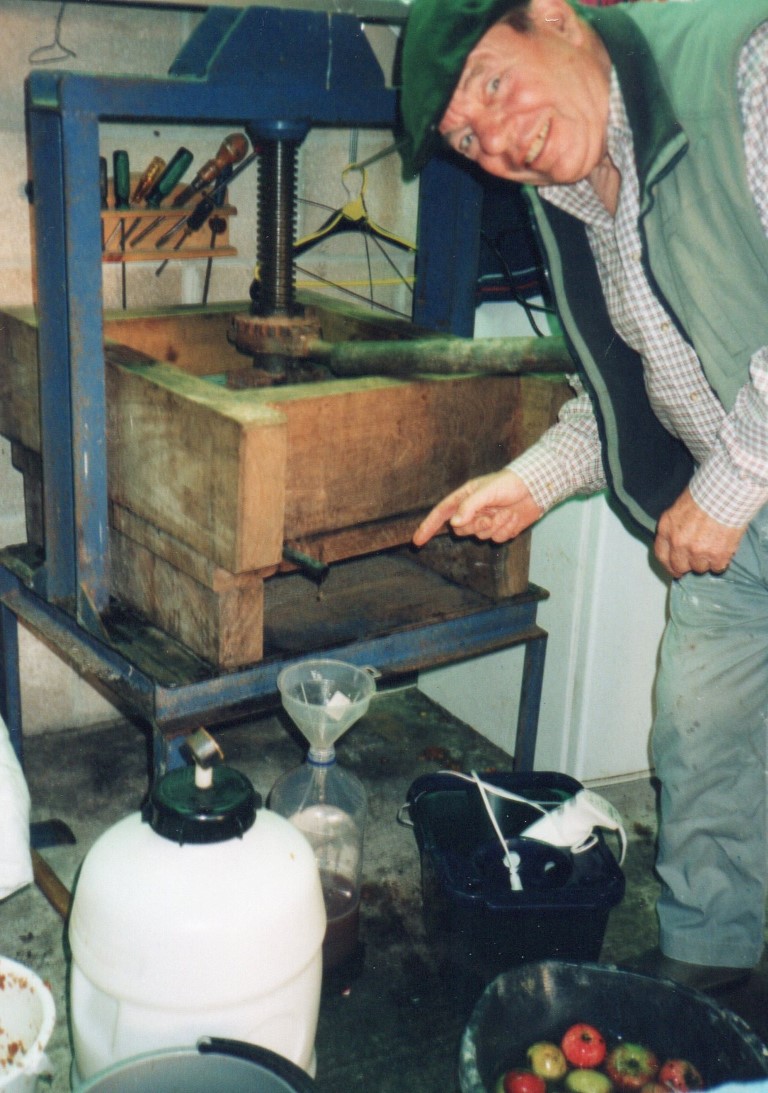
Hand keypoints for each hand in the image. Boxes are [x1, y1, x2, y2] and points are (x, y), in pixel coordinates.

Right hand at [413, 469, 542, 546]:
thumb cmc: (509, 484)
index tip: (417, 541)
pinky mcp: (501, 530)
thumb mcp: (486, 491)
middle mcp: (473, 511)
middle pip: (461, 530)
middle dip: (475, 526)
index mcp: (465, 498)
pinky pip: (496, 540)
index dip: (428, 527)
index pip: (440, 514)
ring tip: (506, 512)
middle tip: (489, 516)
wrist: (535, 489)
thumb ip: (469, 507)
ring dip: (494, 527)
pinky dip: (505, 530)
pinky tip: (513, 518)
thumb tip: (454, 523)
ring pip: (480, 536)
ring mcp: (487, 522)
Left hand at [654, 488, 746, 577]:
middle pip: (679, 567)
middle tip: (696, 560)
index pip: (662, 556)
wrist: (725, 493)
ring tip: (714, 545)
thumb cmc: (704, 494)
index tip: (674, 568)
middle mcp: (679, 544)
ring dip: (706, 560)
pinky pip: (718, 567)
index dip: (669, 565)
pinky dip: (722, 560)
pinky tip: (725, 547)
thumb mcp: (678, 509)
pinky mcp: (717, 556)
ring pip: (700, 568)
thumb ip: (674, 528)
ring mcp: (697, 552)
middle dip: (687, 565)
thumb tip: (677, 542)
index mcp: (666, 530)